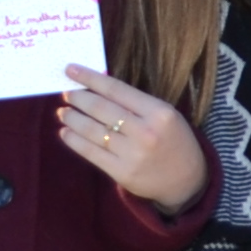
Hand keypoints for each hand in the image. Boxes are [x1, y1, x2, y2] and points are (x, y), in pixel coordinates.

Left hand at [56, 68, 208, 210]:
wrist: (187, 180)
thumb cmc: (173, 141)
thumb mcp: (165, 115)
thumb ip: (135, 102)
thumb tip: (97, 85)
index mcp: (159, 112)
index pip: (116, 89)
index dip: (90, 78)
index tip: (70, 70)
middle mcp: (145, 132)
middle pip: (101, 109)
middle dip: (78, 99)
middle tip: (66, 94)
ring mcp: (133, 154)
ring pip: (92, 131)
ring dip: (72, 119)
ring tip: (63, 112)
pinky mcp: (122, 172)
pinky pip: (91, 153)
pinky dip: (74, 141)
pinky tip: (66, 133)